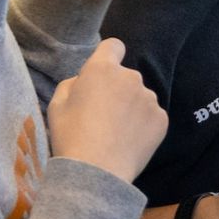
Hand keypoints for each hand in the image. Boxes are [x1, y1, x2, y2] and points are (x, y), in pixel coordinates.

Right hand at [47, 39, 167, 183]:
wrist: (96, 172)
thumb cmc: (70, 136)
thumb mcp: (57, 105)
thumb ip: (73, 83)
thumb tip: (85, 82)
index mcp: (102, 68)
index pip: (113, 46)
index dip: (108, 57)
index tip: (103, 75)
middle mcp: (130, 77)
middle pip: (125, 77)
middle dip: (117, 90)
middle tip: (102, 116)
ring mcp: (149, 98)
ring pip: (139, 97)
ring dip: (131, 108)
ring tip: (116, 134)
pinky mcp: (161, 119)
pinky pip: (151, 116)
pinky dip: (143, 125)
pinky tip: (129, 142)